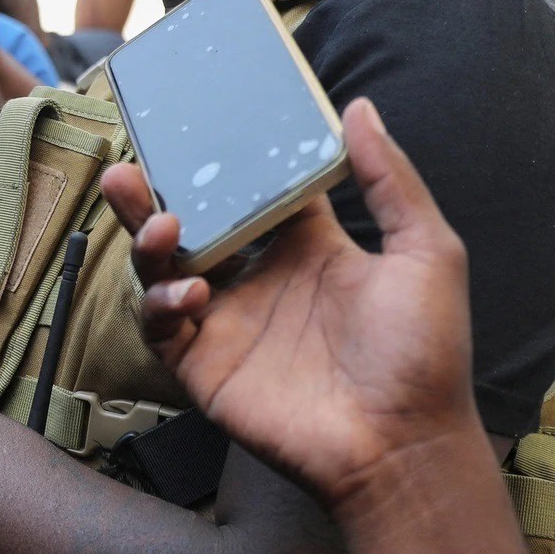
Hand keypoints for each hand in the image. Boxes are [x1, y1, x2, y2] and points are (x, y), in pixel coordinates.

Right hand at [99, 97, 477, 506]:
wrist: (404, 446)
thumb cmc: (426, 354)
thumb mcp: (426, 252)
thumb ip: (390, 179)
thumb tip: (359, 107)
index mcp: (308, 248)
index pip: (249, 190)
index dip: (220, 160)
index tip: (196, 126)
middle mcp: (260, 279)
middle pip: (190, 224)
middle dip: (151, 197)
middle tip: (128, 170)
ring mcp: (229, 323)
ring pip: (162, 271)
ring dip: (147, 244)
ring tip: (161, 228)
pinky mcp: (206, 367)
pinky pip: (161, 328)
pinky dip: (161, 306)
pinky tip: (190, 297)